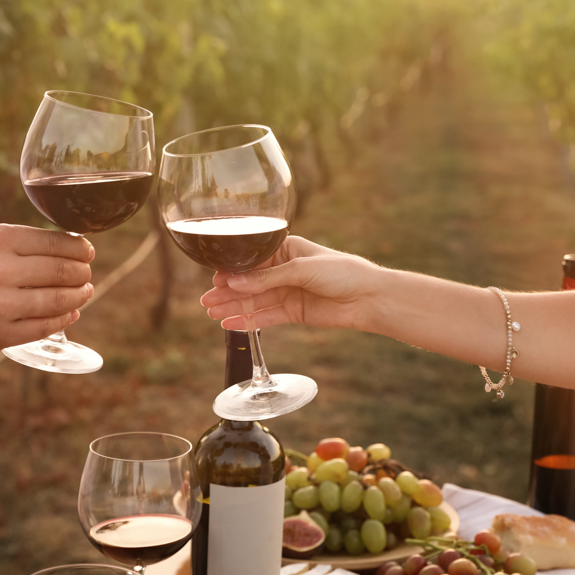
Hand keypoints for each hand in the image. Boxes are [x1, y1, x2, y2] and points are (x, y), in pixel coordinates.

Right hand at [0, 224, 94, 350]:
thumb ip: (27, 242)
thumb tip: (74, 247)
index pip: (57, 244)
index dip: (81, 249)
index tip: (88, 251)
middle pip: (63, 272)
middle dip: (83, 272)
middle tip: (86, 273)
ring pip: (59, 300)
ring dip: (80, 296)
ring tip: (84, 291)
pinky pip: (45, 327)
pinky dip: (64, 319)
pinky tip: (70, 312)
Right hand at [201, 236, 381, 331]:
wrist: (368, 298)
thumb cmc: (342, 272)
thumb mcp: (301, 269)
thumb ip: (267, 278)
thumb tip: (234, 281)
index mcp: (285, 250)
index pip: (252, 260)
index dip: (233, 270)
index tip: (215, 279)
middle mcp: (283, 270)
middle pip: (249, 283)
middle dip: (228, 292)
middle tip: (206, 302)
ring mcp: (287, 292)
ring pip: (254, 301)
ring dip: (233, 308)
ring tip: (211, 314)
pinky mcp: (293, 312)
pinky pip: (265, 317)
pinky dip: (248, 321)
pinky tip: (230, 324)